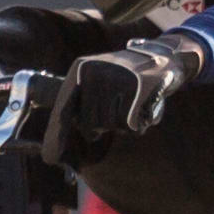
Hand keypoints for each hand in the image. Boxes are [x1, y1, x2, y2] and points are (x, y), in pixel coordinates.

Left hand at [42, 33, 200, 162]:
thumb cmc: (126, 74)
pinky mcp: (137, 89)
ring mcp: (115, 79)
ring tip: (131, 105)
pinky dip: (139, 125)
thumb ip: (81, 100)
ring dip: (123, 124)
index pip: (64, 109)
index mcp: (80, 69)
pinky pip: (130, 126)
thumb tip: (62, 131)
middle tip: (115, 112)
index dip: (57, 135)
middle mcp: (94, 72)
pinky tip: (144, 108)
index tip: (50, 158)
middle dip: (103, 126)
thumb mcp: (98, 76)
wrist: (163, 56)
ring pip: (111, 126)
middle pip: (90, 124)